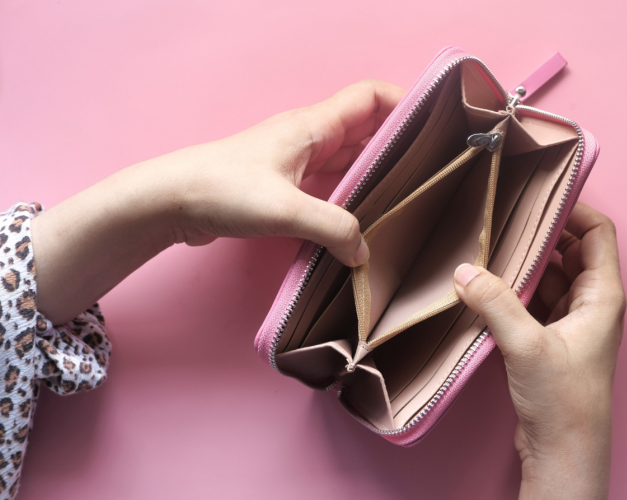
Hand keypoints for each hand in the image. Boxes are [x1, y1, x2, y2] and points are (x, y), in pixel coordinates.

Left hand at [32, 80, 404, 323]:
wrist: (171, 200)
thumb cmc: (223, 189)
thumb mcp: (286, 209)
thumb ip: (334, 229)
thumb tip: (364, 254)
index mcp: (314, 126)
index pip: (370, 97)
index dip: (404, 102)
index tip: (434, 124)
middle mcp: (309, 137)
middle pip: (365, 128)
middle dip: (397, 142)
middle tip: (430, 167)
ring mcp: (297, 160)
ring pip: (348, 157)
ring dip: (374, 171)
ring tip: (405, 194)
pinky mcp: (285, 184)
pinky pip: (330, 182)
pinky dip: (350, 193)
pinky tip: (362, 216)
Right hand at [453, 202, 624, 499]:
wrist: (563, 453)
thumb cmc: (564, 401)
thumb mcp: (526, 345)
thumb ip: (495, 303)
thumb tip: (463, 271)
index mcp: (602, 296)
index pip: (598, 234)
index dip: (574, 210)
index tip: (540, 196)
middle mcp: (591, 304)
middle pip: (570, 252)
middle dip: (540, 235)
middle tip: (504, 218)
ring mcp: (571, 322)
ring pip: (549, 277)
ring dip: (524, 264)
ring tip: (490, 247)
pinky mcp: (551, 340)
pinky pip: (534, 301)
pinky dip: (515, 290)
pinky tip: (488, 284)